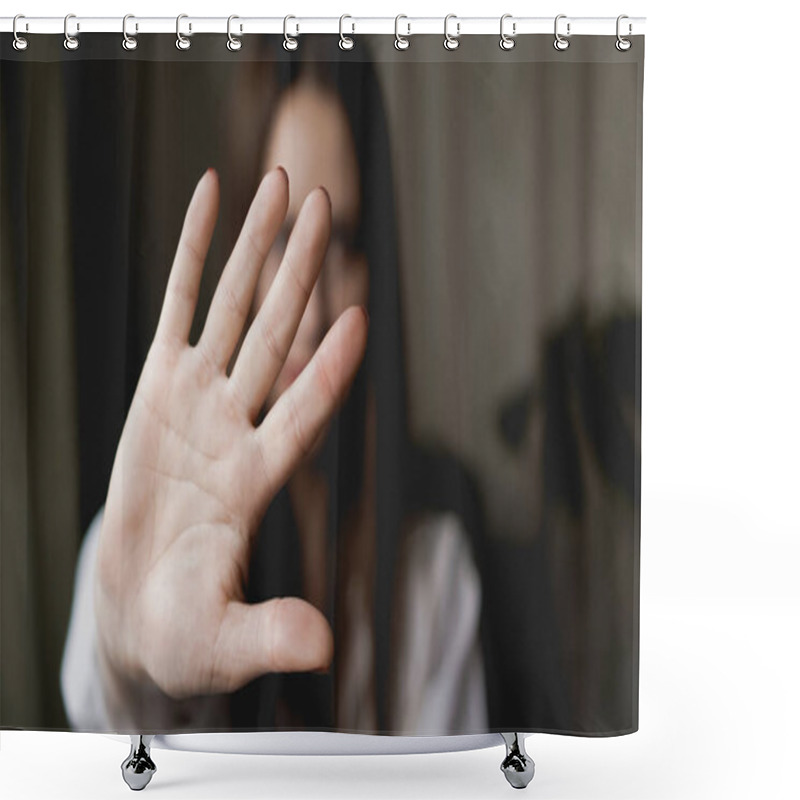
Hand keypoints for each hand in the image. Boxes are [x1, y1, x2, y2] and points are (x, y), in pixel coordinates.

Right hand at [93, 167, 367, 710]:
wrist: (143, 610)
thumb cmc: (186, 630)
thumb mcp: (221, 641)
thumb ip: (269, 634)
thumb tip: (324, 648)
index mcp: (256, 481)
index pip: (303, 414)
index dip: (329, 370)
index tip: (359, 317)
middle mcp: (238, 425)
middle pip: (278, 336)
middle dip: (299, 271)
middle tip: (325, 204)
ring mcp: (201, 400)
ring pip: (236, 309)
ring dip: (258, 247)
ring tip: (281, 185)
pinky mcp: (160, 388)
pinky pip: (180, 308)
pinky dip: (194, 256)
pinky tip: (209, 201)